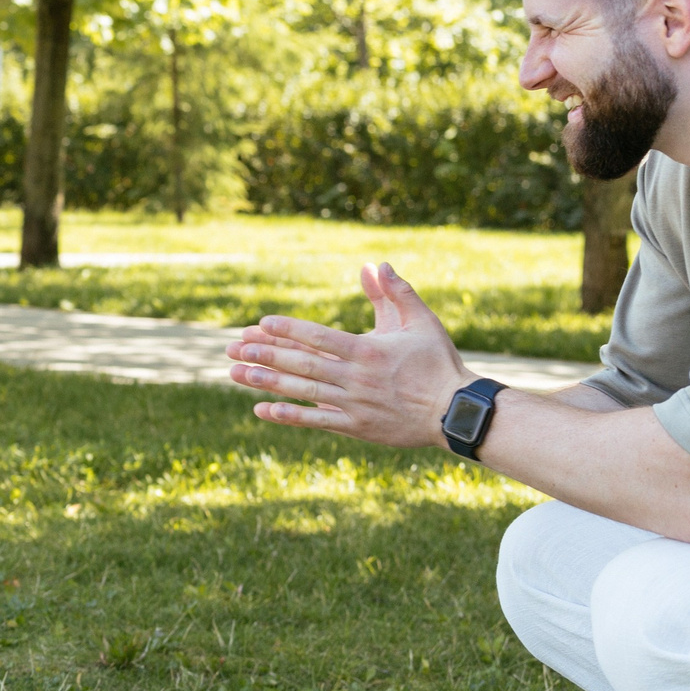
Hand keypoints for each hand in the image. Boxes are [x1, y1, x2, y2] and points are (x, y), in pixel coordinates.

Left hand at [224, 263, 475, 447]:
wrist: (454, 411)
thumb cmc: (439, 363)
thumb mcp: (421, 322)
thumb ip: (396, 292)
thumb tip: (377, 264)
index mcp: (369, 350)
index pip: (320, 336)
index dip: (289, 329)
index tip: (262, 323)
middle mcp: (356, 377)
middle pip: (303, 363)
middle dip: (267, 354)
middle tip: (235, 348)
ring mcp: (353, 404)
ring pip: (303, 391)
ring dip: (267, 382)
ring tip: (235, 373)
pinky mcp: (355, 426)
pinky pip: (315, 421)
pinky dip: (288, 416)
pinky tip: (260, 410)